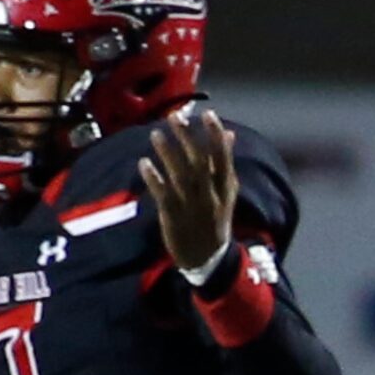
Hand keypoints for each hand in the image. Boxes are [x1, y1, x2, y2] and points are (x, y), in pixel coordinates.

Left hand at [139, 108, 236, 275]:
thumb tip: (230, 133)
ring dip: (167, 153)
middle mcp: (209, 195)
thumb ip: (225, 163)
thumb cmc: (216, 221)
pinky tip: (144, 163)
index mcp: (225, 188)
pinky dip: (153, 178)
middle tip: (174, 116)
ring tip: (155, 134)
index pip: (222, 157)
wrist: (207, 260)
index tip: (208, 114)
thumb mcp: (227, 193)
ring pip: (179, 175)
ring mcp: (191, 206)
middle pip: (198, 162)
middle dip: (187, 138)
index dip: (216, 135)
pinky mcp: (173, 216)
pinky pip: (162, 194)